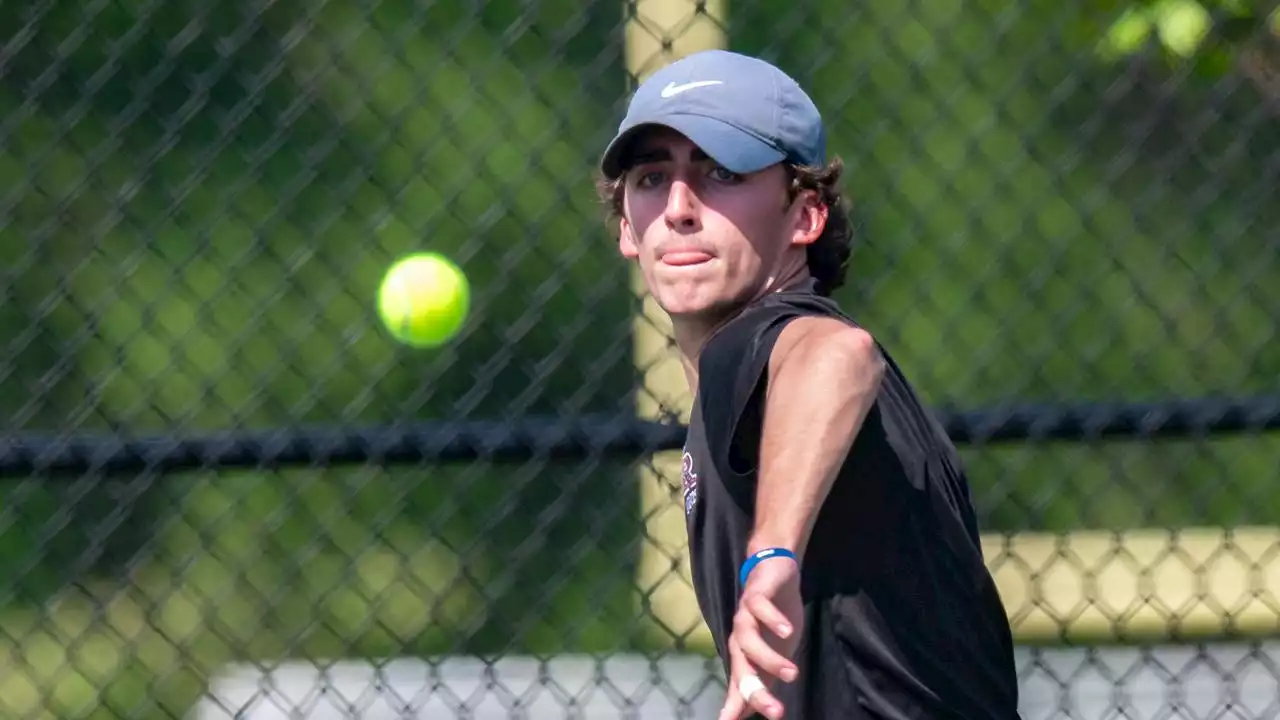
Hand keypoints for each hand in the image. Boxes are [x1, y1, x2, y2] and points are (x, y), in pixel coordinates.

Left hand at [718, 554, 802, 719]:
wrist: (774, 572)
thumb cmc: (772, 617)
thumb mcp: (773, 653)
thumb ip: (764, 681)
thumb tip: (750, 713)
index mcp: (744, 655)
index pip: (739, 685)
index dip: (736, 707)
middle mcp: (740, 637)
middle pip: (742, 667)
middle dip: (755, 690)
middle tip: (777, 711)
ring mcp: (746, 614)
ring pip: (749, 639)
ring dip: (769, 659)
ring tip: (792, 673)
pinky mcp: (756, 592)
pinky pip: (759, 606)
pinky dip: (772, 619)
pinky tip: (787, 630)